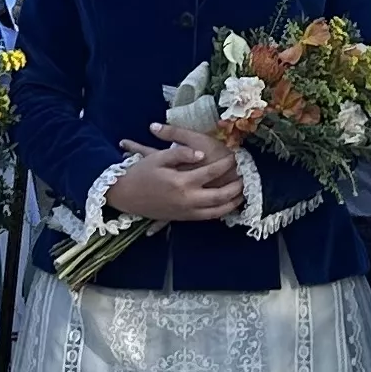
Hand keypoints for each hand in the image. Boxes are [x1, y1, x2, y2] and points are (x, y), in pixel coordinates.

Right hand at [105, 137, 242, 224]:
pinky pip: (205, 218)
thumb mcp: (158, 157)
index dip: (225, 165)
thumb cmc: (140, 173)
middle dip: (235, 188)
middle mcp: (186, 200)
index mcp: (181, 182)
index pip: (211, 173)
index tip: (236, 157)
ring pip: (215, 212)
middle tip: (247, 179)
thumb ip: (181, 153)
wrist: (124, 195)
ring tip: (242, 195)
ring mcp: (184, 212)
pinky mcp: (181, 218)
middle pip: (219, 197)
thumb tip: (200, 154)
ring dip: (231, 204)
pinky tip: (225, 206)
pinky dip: (218, 213)